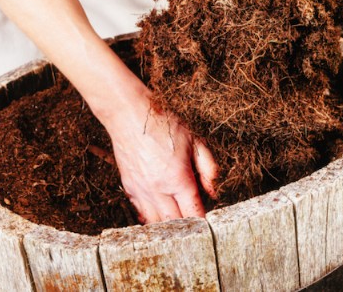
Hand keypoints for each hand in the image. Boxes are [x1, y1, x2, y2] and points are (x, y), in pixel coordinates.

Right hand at [97, 77, 218, 222]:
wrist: (130, 115)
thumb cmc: (163, 124)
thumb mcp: (195, 141)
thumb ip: (208, 168)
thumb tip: (213, 192)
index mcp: (178, 179)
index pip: (194, 213)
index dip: (203, 223)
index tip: (209, 225)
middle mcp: (158, 189)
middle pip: (175, 223)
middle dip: (188, 227)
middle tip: (197, 224)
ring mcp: (141, 191)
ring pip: (156, 224)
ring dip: (168, 226)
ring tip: (179, 222)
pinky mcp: (129, 188)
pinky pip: (141, 214)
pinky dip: (152, 218)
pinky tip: (160, 214)